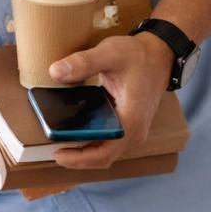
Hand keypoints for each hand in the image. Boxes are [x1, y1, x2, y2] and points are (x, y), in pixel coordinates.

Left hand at [46, 33, 171, 170]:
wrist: (160, 54)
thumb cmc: (138, 55)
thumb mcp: (110, 53)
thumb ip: (83, 62)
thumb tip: (55, 72)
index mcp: (131, 122)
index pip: (103, 154)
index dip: (79, 158)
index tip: (56, 153)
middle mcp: (133, 132)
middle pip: (102, 157)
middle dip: (76, 157)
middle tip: (50, 147)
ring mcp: (131, 131)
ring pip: (104, 151)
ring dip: (82, 150)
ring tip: (58, 140)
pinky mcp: (127, 125)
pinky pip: (107, 141)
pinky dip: (90, 140)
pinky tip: (72, 129)